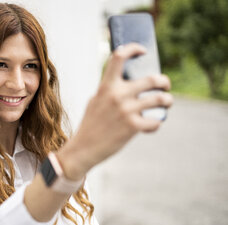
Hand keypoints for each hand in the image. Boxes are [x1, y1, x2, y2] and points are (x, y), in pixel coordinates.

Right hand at [57, 43, 172, 179]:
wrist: (84, 148)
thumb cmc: (91, 124)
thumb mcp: (95, 101)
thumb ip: (110, 90)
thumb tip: (129, 82)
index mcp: (106, 87)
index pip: (119, 57)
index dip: (134, 49)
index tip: (143, 51)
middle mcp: (117, 95)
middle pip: (152, 79)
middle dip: (164, 81)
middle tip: (165, 85)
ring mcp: (126, 111)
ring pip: (160, 99)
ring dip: (167, 100)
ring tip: (167, 102)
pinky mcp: (133, 127)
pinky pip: (155, 121)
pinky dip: (156, 123)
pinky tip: (151, 125)